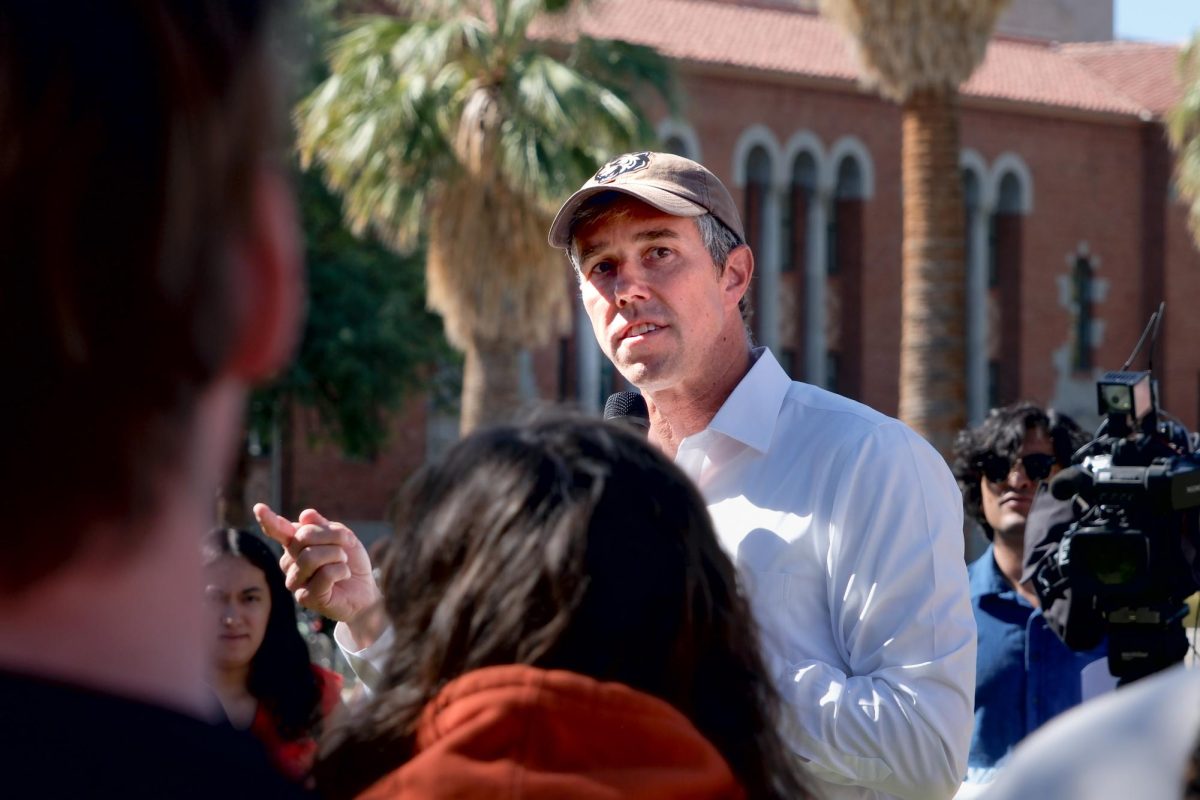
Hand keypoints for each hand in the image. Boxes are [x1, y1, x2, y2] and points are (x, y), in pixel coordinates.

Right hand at [253, 503, 384, 647]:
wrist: (364, 589)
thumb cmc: (350, 562)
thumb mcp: (341, 537)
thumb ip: (323, 526)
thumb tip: (305, 515)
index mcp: (295, 544)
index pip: (279, 530)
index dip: (269, 520)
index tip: (259, 507)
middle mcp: (290, 562)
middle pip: (303, 537)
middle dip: (333, 537)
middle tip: (346, 547)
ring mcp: (295, 581)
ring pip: (311, 556)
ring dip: (337, 555)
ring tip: (343, 563)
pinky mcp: (305, 598)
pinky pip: (325, 574)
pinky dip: (342, 571)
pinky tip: (343, 576)